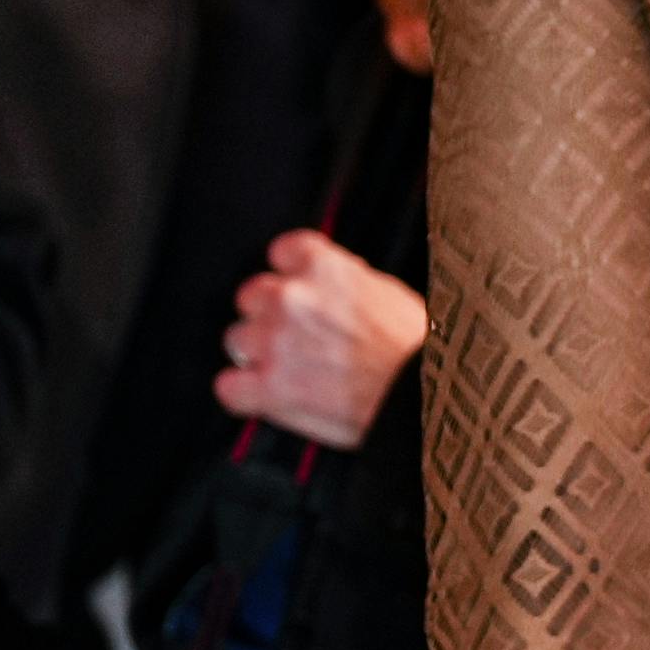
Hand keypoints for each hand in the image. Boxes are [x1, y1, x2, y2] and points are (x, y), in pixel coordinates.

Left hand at [215, 229, 429, 449]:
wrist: (420, 395)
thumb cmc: (415, 350)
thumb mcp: (386, 293)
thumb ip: (345, 283)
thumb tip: (329, 287)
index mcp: (323, 267)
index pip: (282, 252)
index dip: (290, 274)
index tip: (299, 288)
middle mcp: (291, 297)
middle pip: (252, 295)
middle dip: (270, 316)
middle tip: (297, 338)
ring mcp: (274, 342)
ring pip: (237, 339)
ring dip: (258, 355)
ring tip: (291, 371)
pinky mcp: (268, 387)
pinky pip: (228, 387)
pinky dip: (245, 394)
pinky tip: (267, 397)